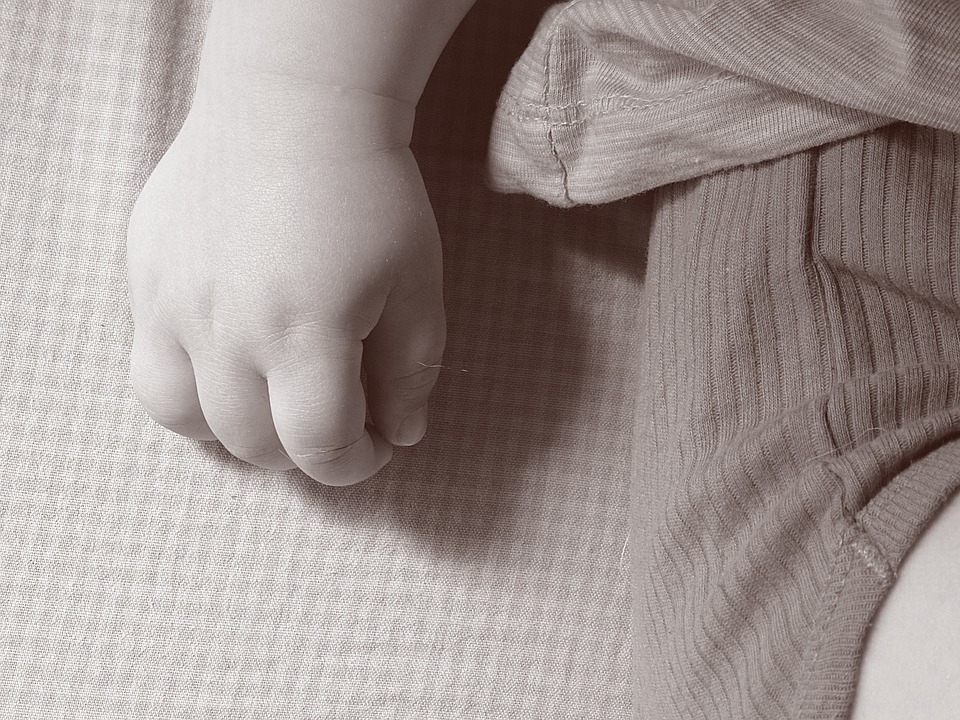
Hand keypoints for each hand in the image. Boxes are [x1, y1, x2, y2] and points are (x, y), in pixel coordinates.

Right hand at [125, 95, 444, 485]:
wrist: (294, 108)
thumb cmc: (369, 193)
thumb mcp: (416, 285)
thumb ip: (411, 370)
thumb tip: (398, 433)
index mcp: (308, 331)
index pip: (319, 445)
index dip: (354, 463)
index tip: (373, 447)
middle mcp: (230, 329)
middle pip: (256, 444)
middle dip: (306, 450)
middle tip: (335, 418)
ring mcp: (175, 306)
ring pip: (190, 422)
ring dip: (241, 432)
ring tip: (276, 401)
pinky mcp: (146, 283)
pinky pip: (151, 374)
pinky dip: (193, 394)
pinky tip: (230, 368)